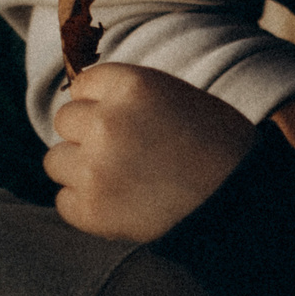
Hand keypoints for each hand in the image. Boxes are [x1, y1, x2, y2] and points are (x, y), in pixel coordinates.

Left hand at [46, 62, 256, 241]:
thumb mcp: (177, 97)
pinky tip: (121, 201)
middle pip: (65, 121)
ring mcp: (94, 169)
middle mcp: (106, 122)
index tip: (124, 118)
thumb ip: (128, 95)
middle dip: (87, 134)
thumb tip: (82, 101)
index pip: (83, 85)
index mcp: (132, 86)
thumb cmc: (216, 144)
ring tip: (121, 177)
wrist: (239, 200)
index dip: (101, 101)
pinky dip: (86, 203)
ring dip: (81, 168)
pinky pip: (64, 200)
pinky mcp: (90, 210)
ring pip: (56, 161)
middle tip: (125, 150)